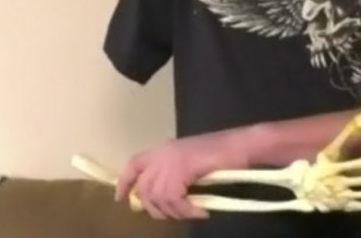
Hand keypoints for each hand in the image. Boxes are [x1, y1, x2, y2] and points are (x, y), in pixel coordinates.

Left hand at [114, 129, 254, 219]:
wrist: (239, 146)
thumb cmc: (222, 154)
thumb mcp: (191, 163)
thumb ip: (175, 175)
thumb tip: (162, 198)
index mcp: (163, 149)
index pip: (134, 164)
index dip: (125, 182)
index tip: (121, 199)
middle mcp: (162, 153)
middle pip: (145, 189)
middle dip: (157, 208)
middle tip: (177, 214)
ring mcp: (170, 160)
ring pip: (158, 197)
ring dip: (175, 212)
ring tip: (193, 212)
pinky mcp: (180, 168)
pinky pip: (173, 199)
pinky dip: (186, 210)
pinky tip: (201, 211)